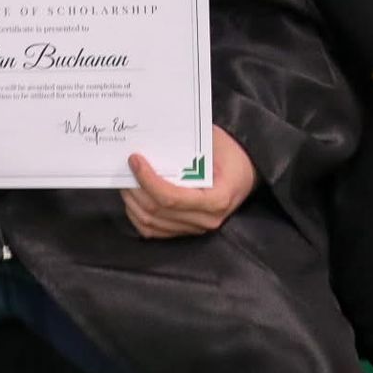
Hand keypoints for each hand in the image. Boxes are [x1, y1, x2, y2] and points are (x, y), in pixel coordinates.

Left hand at [123, 127, 257, 236]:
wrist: (247, 169)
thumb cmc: (232, 152)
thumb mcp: (213, 142)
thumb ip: (184, 147)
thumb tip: (150, 145)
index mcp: (217, 199)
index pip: (172, 198)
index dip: (148, 180)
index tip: (135, 161)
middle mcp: (206, 219)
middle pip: (158, 212)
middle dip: (136, 190)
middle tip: (126, 169)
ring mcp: (196, 228)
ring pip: (152, 224)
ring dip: (133, 203)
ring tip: (127, 182)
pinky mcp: (187, 230)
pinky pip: (155, 230)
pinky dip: (139, 215)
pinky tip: (134, 198)